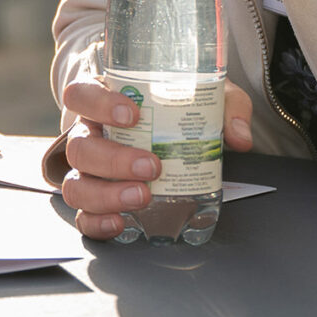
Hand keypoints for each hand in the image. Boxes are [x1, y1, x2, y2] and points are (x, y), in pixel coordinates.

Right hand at [57, 78, 254, 239]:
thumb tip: (240, 136)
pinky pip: (83, 216)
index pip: (81, 95)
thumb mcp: (202, 94)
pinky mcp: (94, 200)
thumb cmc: (174, 105)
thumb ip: (225, 107)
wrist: (165, 129)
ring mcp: (87, 170)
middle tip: (152, 166)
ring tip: (142, 196)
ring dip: (106, 194)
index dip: (99, 105)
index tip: (133, 115)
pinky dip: (97, 222)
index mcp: (102, 100)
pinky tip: (121, 222)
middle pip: (80, 147)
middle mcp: (88, 134)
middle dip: (114, 160)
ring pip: (76, 185)